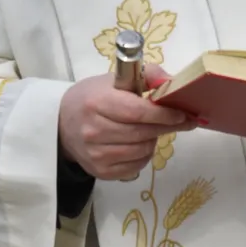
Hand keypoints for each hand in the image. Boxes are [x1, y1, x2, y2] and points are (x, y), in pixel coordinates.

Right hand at [58, 65, 193, 180]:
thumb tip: (172, 82)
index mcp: (97, 102)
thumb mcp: (114, 79)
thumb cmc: (93, 97)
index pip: (137, 112)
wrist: (62, 124)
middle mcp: (94, 130)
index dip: (163, 114)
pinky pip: (135, 167)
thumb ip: (146, 75)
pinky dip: (144, 155)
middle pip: (142, 133)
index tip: (183, 114)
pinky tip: (139, 144)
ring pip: (141, 151)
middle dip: (165, 127)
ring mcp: (95, 154)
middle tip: (180, 121)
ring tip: (150, 129)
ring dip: (153, 140)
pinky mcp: (99, 171)